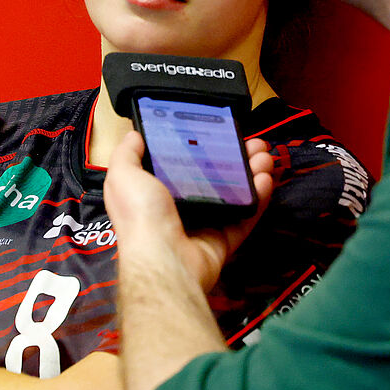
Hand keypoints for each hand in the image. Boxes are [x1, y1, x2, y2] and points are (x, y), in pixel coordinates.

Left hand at [102, 132, 274, 292]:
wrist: (164, 258)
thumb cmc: (140, 215)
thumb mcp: (124, 175)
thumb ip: (127, 154)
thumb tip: (135, 135)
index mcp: (154, 193)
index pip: (181, 165)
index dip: (199, 147)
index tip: (216, 131)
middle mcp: (179, 208)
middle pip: (213, 177)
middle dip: (234, 158)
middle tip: (250, 143)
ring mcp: (204, 225)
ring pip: (234, 195)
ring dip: (251, 173)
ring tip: (263, 155)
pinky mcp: (223, 240)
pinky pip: (245, 216)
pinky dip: (258, 198)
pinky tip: (266, 178)